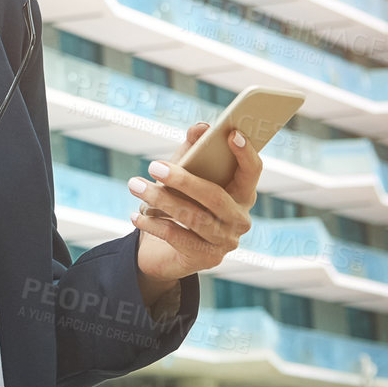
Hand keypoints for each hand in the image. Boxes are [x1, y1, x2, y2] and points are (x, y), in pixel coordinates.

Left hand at [130, 121, 260, 286]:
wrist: (167, 250)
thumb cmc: (181, 201)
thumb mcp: (186, 173)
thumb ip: (194, 150)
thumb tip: (201, 127)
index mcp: (243, 193)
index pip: (252, 171)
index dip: (245, 153)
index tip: (231, 133)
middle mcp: (240, 219)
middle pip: (214, 196)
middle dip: (182, 180)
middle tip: (153, 166)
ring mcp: (226, 241)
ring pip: (193, 217)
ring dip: (159, 199)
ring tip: (134, 185)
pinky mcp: (207, 258)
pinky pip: (177, 237)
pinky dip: (153, 224)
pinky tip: (135, 216)